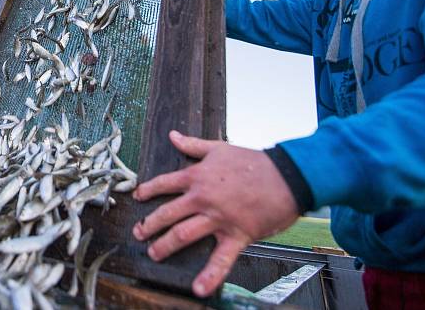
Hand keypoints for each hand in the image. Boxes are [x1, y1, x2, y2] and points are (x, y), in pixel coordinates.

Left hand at [132, 130, 298, 296]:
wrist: (287, 175)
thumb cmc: (254, 161)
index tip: (137, 198)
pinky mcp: (236, 235)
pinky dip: (209, 276)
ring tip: (153, 254)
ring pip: (183, 235)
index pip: (164, 184)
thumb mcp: (219, 148)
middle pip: (167, 213)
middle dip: (149, 224)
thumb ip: (193, 144)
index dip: (147, 190)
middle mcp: (202, 199)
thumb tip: (173, 136)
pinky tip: (198, 288)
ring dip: (165, 246)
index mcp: (197, 177)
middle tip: (138, 233)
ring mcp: (218, 219)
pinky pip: (220, 259)